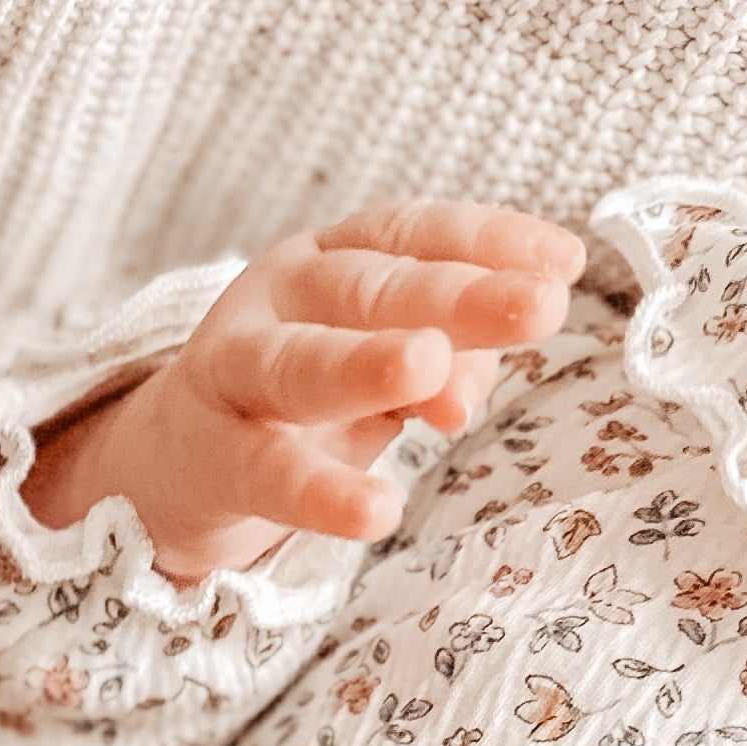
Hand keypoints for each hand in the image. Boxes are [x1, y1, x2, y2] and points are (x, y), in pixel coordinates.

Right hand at [23, 202, 583, 579]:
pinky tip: (377, 510)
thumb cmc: (303, 399)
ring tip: (427, 370)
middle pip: (371, 288)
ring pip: (301, 364)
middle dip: (457, 297)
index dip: (488, 241)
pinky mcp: (214, 456)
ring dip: (364, 363)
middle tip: (537, 307)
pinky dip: (322, 493)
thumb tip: (472, 384)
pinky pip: (271, 473)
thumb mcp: (384, 364)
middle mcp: (280, 297)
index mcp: (332, 258)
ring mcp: (235, 372)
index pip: (414, 235)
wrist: (183, 460)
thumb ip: (445, 362)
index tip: (563, 261)